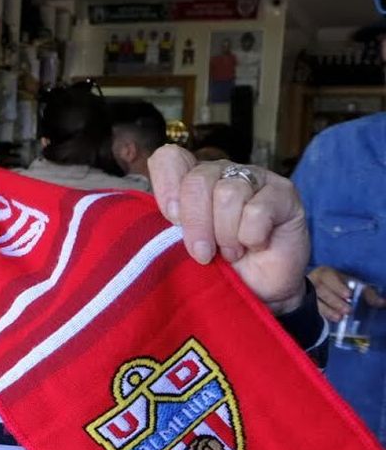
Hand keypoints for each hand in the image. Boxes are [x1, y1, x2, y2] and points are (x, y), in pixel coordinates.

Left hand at [149, 146, 309, 314]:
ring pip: (227, 194)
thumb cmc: (217, 266)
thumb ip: (171, 221)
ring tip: (231, 251)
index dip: (166, 186)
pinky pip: (257, 211)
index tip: (172, 219)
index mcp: (191, 178)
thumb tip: (169, 210)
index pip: (169, 158)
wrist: (258, 291)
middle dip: (197, 223)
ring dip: (226, 234)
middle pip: (197, 180)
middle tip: (203, 252)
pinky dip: (251, 236)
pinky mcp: (283, 192)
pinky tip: (256, 245)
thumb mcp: (182, 244)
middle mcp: (222, 171)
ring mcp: (255, 177)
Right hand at [309, 266, 385, 322]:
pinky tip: (325, 320)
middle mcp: (314, 281)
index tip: (348, 295)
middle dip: (334, 301)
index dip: (338, 286)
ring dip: (326, 310)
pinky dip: (318, 314)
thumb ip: (367, 294)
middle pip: (321, 290)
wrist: (321, 289)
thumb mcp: (353, 285)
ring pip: (313, 300)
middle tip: (347, 311)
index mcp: (325, 273)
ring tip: (339, 318)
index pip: (329, 278)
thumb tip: (382, 303)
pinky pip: (308, 308)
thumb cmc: (339, 286)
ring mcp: (305, 292)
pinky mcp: (302, 303)